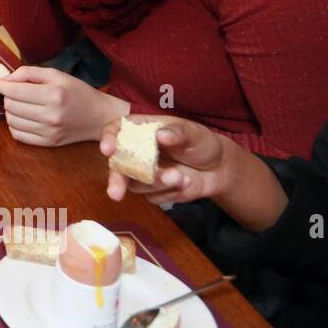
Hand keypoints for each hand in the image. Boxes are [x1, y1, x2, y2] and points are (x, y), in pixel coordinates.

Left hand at [0, 66, 130, 146]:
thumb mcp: (56, 74)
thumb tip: (3, 80)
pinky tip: (25, 118)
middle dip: (8, 96)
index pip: (14, 91)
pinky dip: (15, 125)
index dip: (2, 85)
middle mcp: (51, 115)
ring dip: (11, 111)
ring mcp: (49, 132)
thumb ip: (28, 73)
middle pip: (10, 105)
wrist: (99, 116)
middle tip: (17, 92)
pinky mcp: (48, 143)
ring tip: (22, 104)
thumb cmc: (77, 92)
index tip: (0, 83)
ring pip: (11, 121)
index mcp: (54, 94)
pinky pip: (18, 135)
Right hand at [98, 115, 232, 205]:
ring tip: (181, 177)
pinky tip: (186, 183)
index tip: (107, 149)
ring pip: (136, 184)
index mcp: (140, 131)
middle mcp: (135, 152)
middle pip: (116, 165)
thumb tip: (160, 135)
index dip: (108, 138)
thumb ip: (178, 133)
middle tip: (115, 193)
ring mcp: (142, 174)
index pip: (116, 130)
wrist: (219, 169)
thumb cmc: (202, 143)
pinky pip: (153, 196)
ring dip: (157, 183)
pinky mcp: (152, 191)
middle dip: (115, 180)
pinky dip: (170, 192)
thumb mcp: (194, 133)